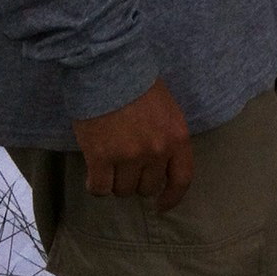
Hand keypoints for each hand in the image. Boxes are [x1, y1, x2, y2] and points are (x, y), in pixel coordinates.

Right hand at [72, 79, 192, 211]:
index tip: (161, 205)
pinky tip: (94, 172)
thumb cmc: (139, 86)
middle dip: (136, 182)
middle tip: (126, 168)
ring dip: (115, 182)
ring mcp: (129, 156)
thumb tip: (160, 165)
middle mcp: (156, 150)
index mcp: (177, 137)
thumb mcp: (167, 110)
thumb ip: (167, 138)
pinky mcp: (101, 158)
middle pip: (147, 188)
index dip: (172, 197)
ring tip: (110, 164)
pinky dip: (96, 185)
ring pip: (122, 190)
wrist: (111, 70)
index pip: (182, 179)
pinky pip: (99, 189)